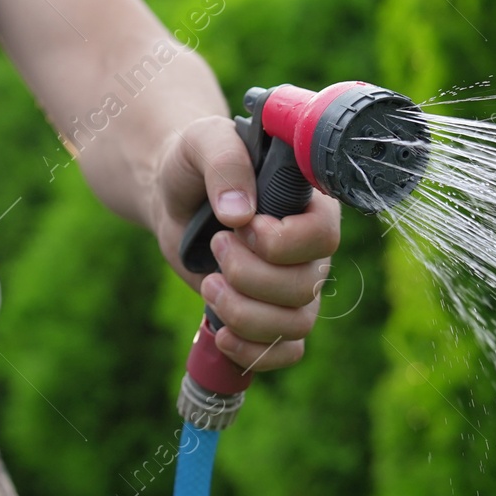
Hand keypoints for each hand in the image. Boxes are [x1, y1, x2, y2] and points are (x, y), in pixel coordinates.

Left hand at [153, 115, 340, 371]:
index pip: (323, 235)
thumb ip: (225, 163)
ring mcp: (293, 285)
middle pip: (306, 287)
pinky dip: (253, 351)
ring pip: (296, 324)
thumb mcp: (203, 143)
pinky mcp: (270, 314)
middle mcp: (309, 249)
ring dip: (243, 313)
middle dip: (248, 275)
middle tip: (215, 244)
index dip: (282, 242)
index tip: (242, 226)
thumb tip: (238, 215)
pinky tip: (221, 331)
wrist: (171, 196)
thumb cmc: (193, 163)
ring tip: (208, 282)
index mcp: (307, 203)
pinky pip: (286, 351)